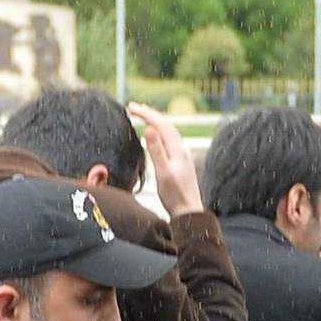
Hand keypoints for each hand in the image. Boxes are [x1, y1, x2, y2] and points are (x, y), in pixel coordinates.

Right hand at [129, 102, 201, 218]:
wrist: (189, 213)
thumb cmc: (174, 196)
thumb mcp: (162, 172)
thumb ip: (156, 150)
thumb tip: (149, 128)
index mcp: (177, 150)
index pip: (161, 124)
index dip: (146, 113)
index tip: (131, 107)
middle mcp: (182, 150)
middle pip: (167, 125)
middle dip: (151, 114)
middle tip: (135, 107)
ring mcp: (183, 157)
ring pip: (170, 133)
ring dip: (157, 122)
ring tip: (145, 116)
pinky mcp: (182, 164)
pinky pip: (171, 142)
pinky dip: (162, 133)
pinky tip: (158, 138)